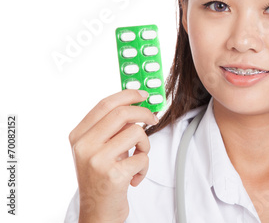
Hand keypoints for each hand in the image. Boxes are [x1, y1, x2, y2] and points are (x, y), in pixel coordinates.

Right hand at [68, 90, 158, 222]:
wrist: (97, 213)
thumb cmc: (101, 179)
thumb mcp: (98, 150)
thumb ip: (111, 128)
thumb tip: (137, 105)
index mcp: (78, 136)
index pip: (105, 104)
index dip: (128, 95)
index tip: (143, 94)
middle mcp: (84, 146)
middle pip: (122, 113)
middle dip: (144, 113)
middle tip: (153, 119)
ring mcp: (97, 160)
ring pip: (136, 133)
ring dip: (145, 146)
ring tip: (137, 159)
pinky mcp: (113, 175)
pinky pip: (143, 157)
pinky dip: (144, 167)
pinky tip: (134, 177)